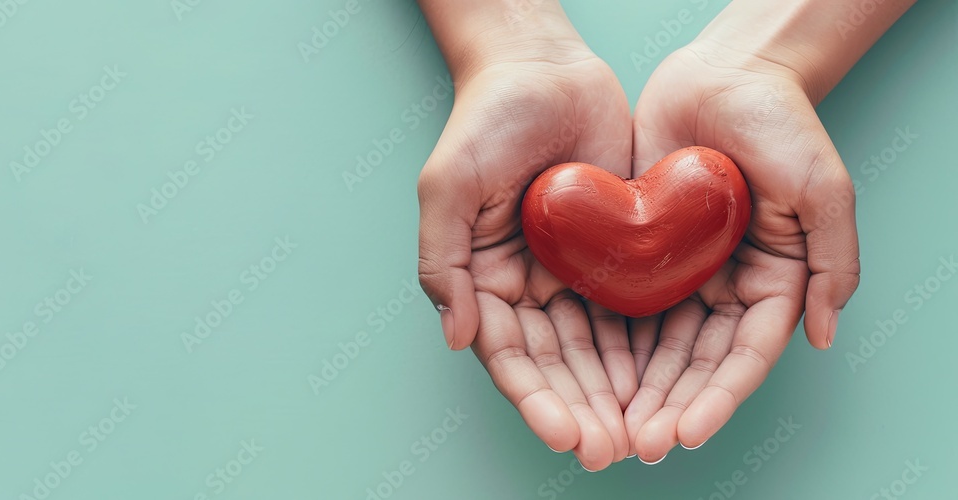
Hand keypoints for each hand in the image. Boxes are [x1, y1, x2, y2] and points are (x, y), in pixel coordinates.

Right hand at [416, 11, 635, 468]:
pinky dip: (642, 351)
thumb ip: (444, 261)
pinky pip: (630, 311)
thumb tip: (458, 337)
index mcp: (485, 278)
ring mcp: (573, 272)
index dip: (535, 397)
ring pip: (595, 349)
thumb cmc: (488, 119)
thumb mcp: (448, 186)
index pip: (509, 354)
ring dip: (613, 395)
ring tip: (638, 435)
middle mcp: (528, 285)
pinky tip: (659, 384)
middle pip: (555, 364)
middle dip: (581, 410)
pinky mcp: (615, 253)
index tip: (565, 431)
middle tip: (611, 450)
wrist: (546, 67)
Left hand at [623, 39, 860, 462]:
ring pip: (657, 346)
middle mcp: (726, 287)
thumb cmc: (779, 122)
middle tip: (636, 444)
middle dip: (668, 406)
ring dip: (636, 389)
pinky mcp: (643, 252)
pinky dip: (610, 343)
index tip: (685, 432)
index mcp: (774, 282)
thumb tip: (824, 335)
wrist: (719, 75)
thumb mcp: (823, 187)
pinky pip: (624, 305)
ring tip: (609, 426)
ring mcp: (683, 272)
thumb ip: (832, 262)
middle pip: (695, 363)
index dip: (717, 398)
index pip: (744, 356)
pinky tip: (588, 374)